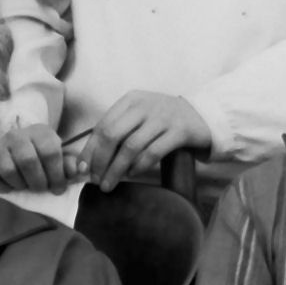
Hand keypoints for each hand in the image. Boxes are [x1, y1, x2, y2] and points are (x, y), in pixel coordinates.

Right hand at [0, 120, 79, 194]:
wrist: (13, 151)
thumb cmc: (41, 158)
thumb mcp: (58, 158)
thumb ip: (70, 165)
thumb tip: (79, 170)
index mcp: (40, 132)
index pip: (50, 152)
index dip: (57, 175)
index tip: (58, 188)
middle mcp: (17, 135)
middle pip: (28, 161)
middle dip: (38, 182)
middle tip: (41, 189)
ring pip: (9, 171)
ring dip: (20, 185)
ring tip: (26, 186)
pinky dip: (2, 188)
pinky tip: (10, 187)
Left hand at [88, 91, 211, 189]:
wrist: (203, 115)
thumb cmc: (163, 120)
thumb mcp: (139, 118)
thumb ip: (117, 132)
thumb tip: (88, 162)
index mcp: (130, 100)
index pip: (102, 126)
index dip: (90, 150)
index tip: (82, 169)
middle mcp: (144, 105)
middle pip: (112, 135)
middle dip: (100, 161)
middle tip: (95, 180)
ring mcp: (163, 117)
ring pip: (130, 146)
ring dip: (116, 168)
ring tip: (109, 184)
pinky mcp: (179, 131)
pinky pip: (153, 152)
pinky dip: (139, 166)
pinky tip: (132, 175)